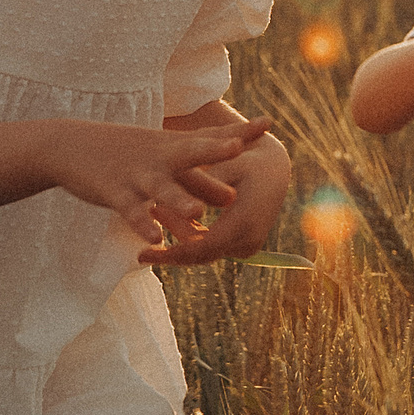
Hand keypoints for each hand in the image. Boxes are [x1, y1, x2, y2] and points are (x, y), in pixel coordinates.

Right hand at [51, 116, 268, 249]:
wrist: (71, 146)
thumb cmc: (126, 153)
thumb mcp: (164, 161)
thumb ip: (199, 179)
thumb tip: (234, 197)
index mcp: (174, 148)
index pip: (211, 137)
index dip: (238, 132)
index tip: (268, 123)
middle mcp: (159, 157)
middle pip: (190, 152)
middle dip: (214, 151)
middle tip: (238, 148)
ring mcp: (137, 175)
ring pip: (161, 189)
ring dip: (178, 200)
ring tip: (198, 213)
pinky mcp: (114, 192)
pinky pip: (130, 211)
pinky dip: (142, 224)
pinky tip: (153, 239)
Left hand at [141, 130, 291, 266]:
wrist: (273, 166)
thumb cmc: (246, 159)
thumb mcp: (222, 165)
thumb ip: (197, 184)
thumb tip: (165, 199)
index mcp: (244, 223)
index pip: (202, 248)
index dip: (172, 254)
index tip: (143, 254)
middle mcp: (248, 240)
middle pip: (201, 255)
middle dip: (170, 250)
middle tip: (140, 247)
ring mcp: (247, 246)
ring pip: (203, 251)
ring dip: (178, 236)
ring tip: (153, 211)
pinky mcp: (243, 244)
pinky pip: (211, 246)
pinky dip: (190, 235)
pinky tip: (167, 216)